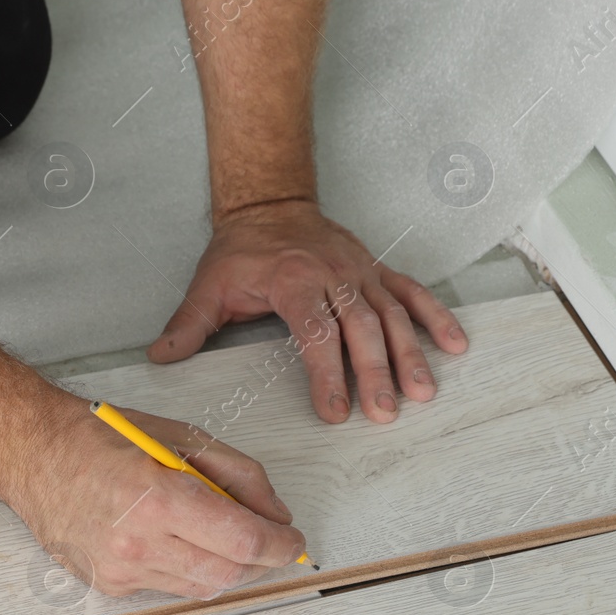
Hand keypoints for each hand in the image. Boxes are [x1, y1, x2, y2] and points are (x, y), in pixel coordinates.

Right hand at [0, 394, 306, 598]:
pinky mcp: (109, 584)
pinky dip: (188, 567)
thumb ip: (239, 475)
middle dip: (260, 561)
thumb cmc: (103, 438)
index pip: (242, 541)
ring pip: (201, 586)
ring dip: (225, 565)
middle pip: (227, 574)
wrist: (33, 454)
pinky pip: (169, 586)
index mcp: (159, 497)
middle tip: (269, 541)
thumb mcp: (182, 436)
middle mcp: (137, 542)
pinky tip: (177, 539)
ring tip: (221, 534)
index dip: (280, 546)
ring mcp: (120, 570)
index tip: (293, 540)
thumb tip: (276, 514)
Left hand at [148, 199, 468, 422]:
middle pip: (361, 327)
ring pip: (391, 314)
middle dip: (375, 372)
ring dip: (410, 354)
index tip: (334, 411)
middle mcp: (333, 274)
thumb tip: (160, 359)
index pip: (315, 331)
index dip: (326, 373)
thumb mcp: (208, 285)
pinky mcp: (376, 271)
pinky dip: (435, 318)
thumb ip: (188, 326)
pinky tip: (455, 346)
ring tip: (423, 392)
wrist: (270, 201)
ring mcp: (360, 272)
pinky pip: (412, 293)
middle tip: (384, 413)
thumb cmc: (241, 250)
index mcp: (292, 280)